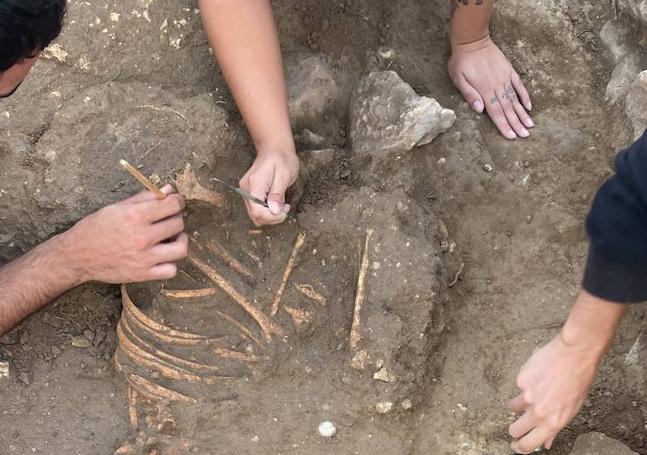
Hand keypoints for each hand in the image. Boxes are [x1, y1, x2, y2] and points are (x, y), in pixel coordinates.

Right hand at [63, 185, 187, 282]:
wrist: (77, 256)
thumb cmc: (96, 228)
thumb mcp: (117, 208)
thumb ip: (145, 198)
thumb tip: (168, 189)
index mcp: (135, 216)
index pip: (172, 205)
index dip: (177, 201)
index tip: (175, 202)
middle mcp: (142, 237)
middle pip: (178, 224)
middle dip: (175, 218)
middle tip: (168, 219)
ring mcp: (144, 258)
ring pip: (181, 248)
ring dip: (180, 240)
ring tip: (171, 238)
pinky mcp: (143, 275)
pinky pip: (171, 270)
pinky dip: (170, 263)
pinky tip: (162, 255)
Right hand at [239, 147, 299, 225]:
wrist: (274, 149)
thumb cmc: (281, 158)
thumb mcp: (284, 175)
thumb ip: (278, 194)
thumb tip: (274, 211)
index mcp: (255, 183)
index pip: (257, 211)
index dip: (271, 216)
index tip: (284, 210)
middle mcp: (246, 189)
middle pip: (255, 215)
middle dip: (272, 217)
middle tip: (285, 208)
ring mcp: (246, 192)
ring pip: (255, 215)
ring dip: (270, 216)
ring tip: (282, 205)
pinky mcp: (249, 194)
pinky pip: (256, 210)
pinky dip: (267, 212)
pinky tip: (275, 204)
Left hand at [448, 36, 533, 139]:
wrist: (472, 41)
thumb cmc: (461, 62)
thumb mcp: (458, 79)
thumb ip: (469, 94)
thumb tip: (479, 110)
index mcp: (484, 90)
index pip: (495, 112)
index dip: (503, 125)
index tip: (511, 136)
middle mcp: (497, 86)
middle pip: (508, 108)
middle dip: (516, 124)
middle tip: (525, 136)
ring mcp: (505, 78)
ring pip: (515, 99)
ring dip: (522, 114)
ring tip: (530, 125)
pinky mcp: (509, 71)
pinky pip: (519, 85)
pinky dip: (524, 96)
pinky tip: (529, 106)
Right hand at [508, 333, 601, 452]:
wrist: (574, 355)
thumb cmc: (579, 381)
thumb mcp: (572, 409)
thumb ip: (556, 426)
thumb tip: (547, 440)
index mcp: (552, 422)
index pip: (528, 444)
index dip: (520, 447)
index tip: (516, 446)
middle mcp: (538, 411)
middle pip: (515, 429)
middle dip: (515, 428)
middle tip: (518, 424)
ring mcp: (527, 395)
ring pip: (514, 406)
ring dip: (520, 403)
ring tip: (535, 391)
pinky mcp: (521, 380)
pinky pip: (519, 386)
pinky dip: (526, 383)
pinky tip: (539, 375)